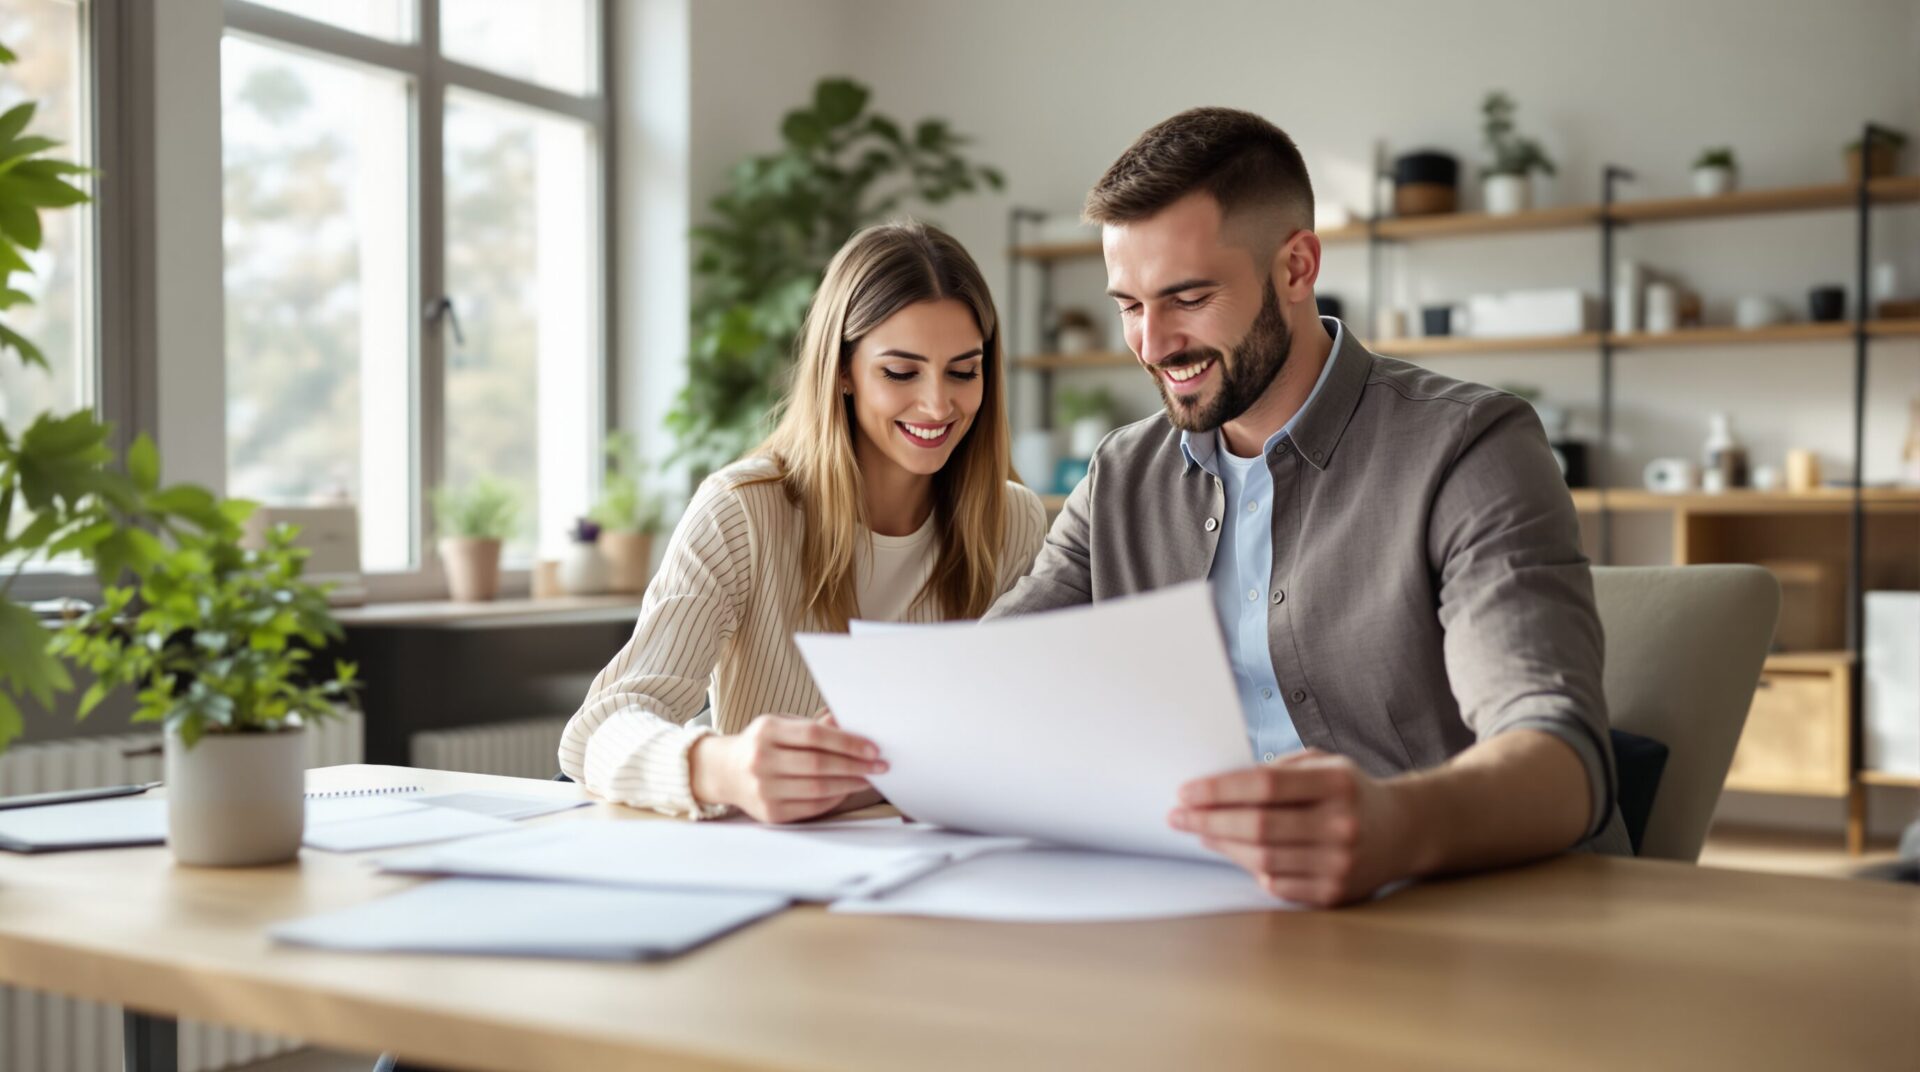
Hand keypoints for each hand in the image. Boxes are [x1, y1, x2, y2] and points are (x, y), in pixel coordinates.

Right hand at [689, 713, 886, 822]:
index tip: (873, 748)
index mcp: (766, 731)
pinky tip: (846, 790)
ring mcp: (764, 789)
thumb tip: (850, 722)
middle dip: (855, 765)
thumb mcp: (782, 725)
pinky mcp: (769, 813)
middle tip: (879, 766)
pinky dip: (834, 799)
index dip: (847, 742)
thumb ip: (814, 726)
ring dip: (849, 784)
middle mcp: (761, 760)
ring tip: (867, 778)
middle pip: (818, 764)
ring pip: (817, 788)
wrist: (725, 771)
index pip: (814, 735)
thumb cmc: (761, 744)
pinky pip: (811, 807)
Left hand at [1168, 749, 1413, 907]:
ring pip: (1262, 858)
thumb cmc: (1349, 792)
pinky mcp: (1335, 894)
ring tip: (1199, 831)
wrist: (1404, 831)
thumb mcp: (1323, 764)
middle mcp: (1342, 824)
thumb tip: (1216, 787)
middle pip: (1258, 825)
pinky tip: (1234, 851)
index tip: (1185, 791)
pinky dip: (1249, 867)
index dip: (1219, 790)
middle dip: (1208, 820)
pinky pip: (1277, 883)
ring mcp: (1340, 863)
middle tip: (1177, 815)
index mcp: (1337, 784)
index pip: (1265, 784)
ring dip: (1221, 845)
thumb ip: (1276, 770)